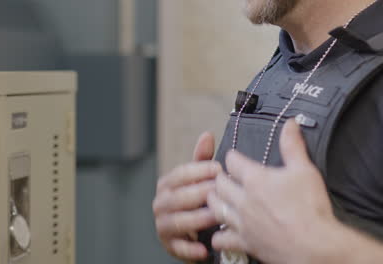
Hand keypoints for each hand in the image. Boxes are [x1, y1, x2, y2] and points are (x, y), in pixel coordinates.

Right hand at [153, 131, 221, 261]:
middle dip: (200, 193)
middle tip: (221, 192)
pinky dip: (190, 249)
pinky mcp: (169, 245)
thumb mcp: (200, 179)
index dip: (199, 170)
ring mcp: (163, 225)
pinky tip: (204, 248)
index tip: (218, 169)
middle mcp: (161, 203)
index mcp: (167, 184)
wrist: (195, 233)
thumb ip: (202, 160)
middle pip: (178, 197)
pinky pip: (178, 247)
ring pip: (178, 220)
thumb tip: (206, 135)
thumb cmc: (198, 201)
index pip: (180, 174)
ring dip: (198, 218)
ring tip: (217, 215)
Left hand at [206, 119, 339, 263]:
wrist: (314, 245)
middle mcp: (243, 200)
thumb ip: (293, 145)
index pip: (232, 161)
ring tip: (218, 198)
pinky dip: (219, 235)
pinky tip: (222, 232)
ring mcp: (242, 223)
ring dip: (215, 202)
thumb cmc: (310, 208)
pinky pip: (221, 238)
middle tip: (223, 177)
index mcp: (255, 179)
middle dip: (219, 178)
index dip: (232, 157)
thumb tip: (290, 124)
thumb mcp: (304, 170)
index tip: (234, 157)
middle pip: (219, 184)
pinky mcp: (245, 243)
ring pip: (215, 208)